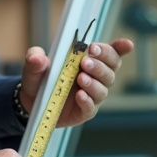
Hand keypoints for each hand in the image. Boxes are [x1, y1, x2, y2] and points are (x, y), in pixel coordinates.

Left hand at [18, 38, 134, 127]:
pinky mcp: (84, 111)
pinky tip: (80, 95)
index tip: (126, 45)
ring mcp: (92, 95)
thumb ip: (34, 58)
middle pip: (111, 70)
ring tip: (81, 79)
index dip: (120, 48)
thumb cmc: (39, 78)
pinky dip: (87, 100)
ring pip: (103, 89)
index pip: (111, 53)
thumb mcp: (34, 65)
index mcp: (89, 60)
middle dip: (101, 64)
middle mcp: (95, 77)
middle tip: (86, 61)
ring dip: (94, 82)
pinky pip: (91, 107)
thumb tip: (37, 57)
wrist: (31, 101)